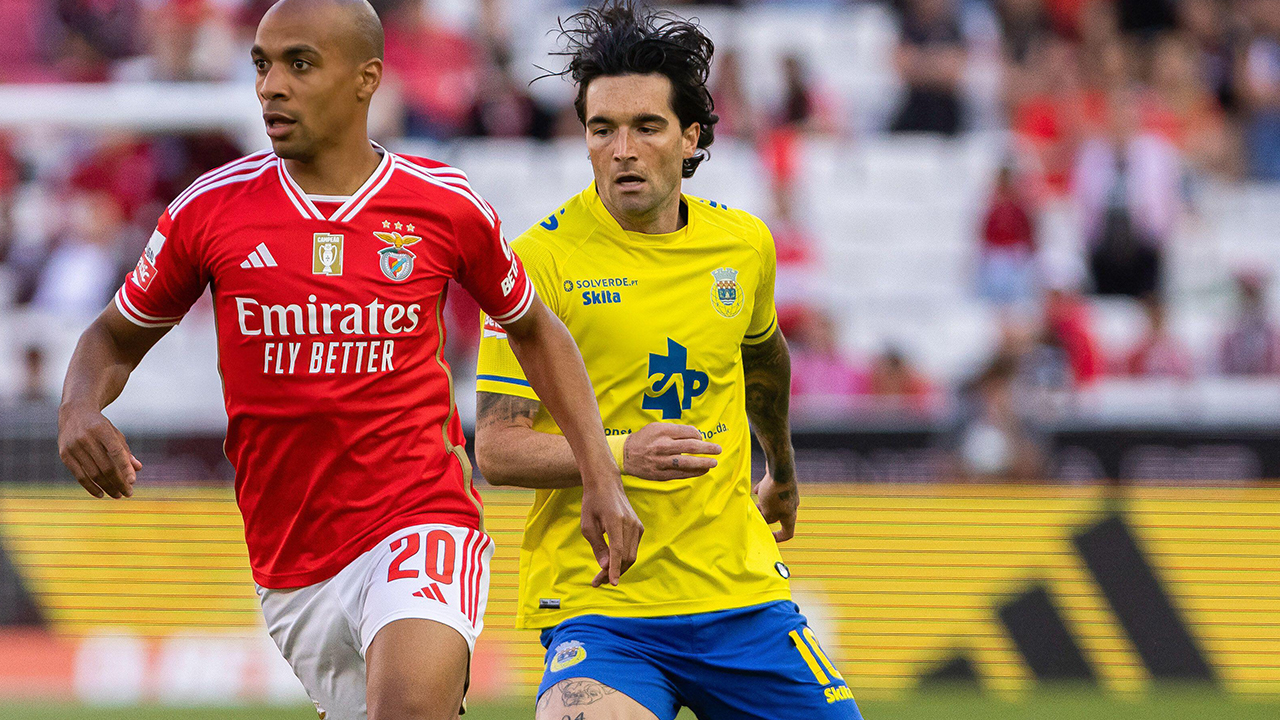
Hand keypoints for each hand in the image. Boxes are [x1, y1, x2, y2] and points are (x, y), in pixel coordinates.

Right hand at [58, 406, 141, 498]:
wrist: (74, 413)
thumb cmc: (100, 426)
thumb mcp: (115, 434)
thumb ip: (126, 451)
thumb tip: (138, 469)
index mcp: (102, 430)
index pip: (116, 451)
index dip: (125, 467)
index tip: (133, 481)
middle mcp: (86, 438)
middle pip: (105, 466)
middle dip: (118, 482)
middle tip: (128, 493)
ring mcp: (73, 447)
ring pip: (93, 474)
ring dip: (107, 487)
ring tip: (118, 495)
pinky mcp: (64, 455)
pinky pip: (79, 476)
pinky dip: (90, 487)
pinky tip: (101, 494)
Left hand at [580, 471, 643, 586]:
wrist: (606, 484)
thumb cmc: (593, 503)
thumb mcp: (587, 525)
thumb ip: (597, 546)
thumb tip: (605, 567)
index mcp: (615, 520)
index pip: (617, 550)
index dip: (615, 569)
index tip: (612, 583)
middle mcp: (630, 523)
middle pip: (626, 556)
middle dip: (613, 572)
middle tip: (597, 582)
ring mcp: (637, 525)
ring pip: (631, 555)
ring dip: (619, 569)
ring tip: (602, 577)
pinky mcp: (639, 528)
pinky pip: (633, 549)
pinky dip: (623, 559)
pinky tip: (611, 563)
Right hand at [622, 423, 720, 480]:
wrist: (625, 455)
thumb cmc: (644, 439)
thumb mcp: (656, 427)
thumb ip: (675, 430)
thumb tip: (696, 436)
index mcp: (662, 432)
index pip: (687, 432)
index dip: (698, 435)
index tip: (702, 438)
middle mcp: (662, 446)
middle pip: (690, 447)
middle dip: (707, 449)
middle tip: (718, 449)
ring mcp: (661, 462)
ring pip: (686, 463)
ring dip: (703, 463)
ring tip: (714, 462)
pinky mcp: (660, 474)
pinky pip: (680, 474)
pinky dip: (693, 473)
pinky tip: (703, 471)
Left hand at [753, 465, 797, 542]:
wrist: (780, 469)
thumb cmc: (775, 493)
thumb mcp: (767, 511)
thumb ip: (765, 519)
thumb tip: (760, 519)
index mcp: (790, 515)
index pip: (788, 533)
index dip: (778, 538)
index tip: (768, 537)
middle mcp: (792, 505)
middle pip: (779, 516)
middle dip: (766, 517)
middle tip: (754, 516)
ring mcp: (788, 493)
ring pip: (775, 503)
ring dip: (764, 504)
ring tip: (753, 503)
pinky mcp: (783, 483)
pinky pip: (773, 491)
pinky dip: (765, 492)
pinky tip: (755, 490)